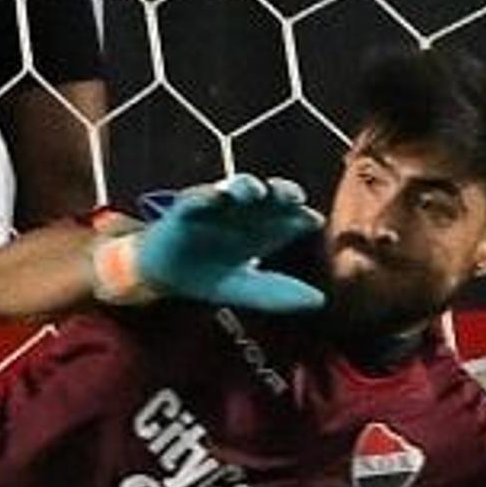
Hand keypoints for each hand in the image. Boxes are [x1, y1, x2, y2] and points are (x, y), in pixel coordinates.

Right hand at [105, 174, 322, 312]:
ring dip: (247, 186)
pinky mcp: (186, 207)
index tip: (312, 220)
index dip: (302, 217)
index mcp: (265, 228)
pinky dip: (205, 196)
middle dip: (282, 191)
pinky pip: (196, 197)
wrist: (166, 275)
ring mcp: (217, 206)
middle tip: (293, 197)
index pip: (291, 216)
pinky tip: (213, 199)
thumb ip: (278, 293)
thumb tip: (320, 300)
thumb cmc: (211, 274)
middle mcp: (245, 211)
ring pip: (237, 187)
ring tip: (255, 192)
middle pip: (270, 194)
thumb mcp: (245, 288)